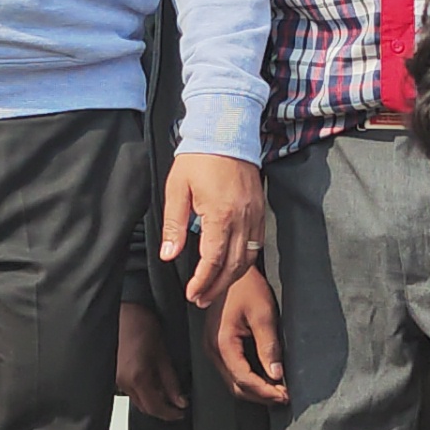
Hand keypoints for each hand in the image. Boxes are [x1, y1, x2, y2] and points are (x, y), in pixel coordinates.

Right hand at [117, 301, 186, 421]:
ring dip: (152, 398)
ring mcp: (115, 378)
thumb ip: (171, 381)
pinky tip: (151, 379)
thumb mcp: (162, 353)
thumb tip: (180, 400)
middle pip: (144, 407)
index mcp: (136, 378)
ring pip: (136, 398)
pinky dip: (142, 389)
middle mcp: (122, 382)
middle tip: (177, 404)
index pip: (155, 408)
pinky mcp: (112, 373)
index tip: (181, 413)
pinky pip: (129, 388)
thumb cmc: (138, 323)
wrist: (119, 309)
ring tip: (166, 389)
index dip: (170, 414)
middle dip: (162, 409)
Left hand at [161, 152, 266, 308]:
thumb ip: (175, 224)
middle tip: (201, 300)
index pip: (213, 259)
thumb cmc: (198, 158)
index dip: (203, 281)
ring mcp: (254, 214)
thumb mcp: (177, 189)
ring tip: (215, 289)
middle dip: (217, 286)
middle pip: (233, 265)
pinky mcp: (259, 210)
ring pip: (248, 258)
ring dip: (232, 278)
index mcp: (219, 214)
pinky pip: (256, 244)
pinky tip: (233, 268)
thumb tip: (170, 254)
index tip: (192, 293)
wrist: (227, 130)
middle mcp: (241, 218)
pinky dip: (245, 261)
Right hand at [210, 264, 286, 403]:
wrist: (232, 270)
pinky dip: (248, 379)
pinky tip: (265, 378)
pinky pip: (231, 371)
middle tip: (284, 397)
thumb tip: (276, 374)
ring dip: (255, 390)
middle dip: (261, 396)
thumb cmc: (247, 287)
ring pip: (232, 381)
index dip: (266, 391)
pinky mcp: (216, 345)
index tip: (285, 395)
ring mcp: (212, 348)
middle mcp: (212, 349)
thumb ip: (269, 347)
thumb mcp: (263, 315)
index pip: (244, 379)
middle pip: (236, 386)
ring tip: (278, 390)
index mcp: (222, 343)